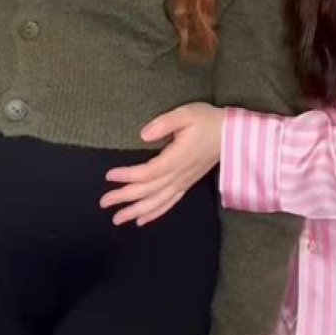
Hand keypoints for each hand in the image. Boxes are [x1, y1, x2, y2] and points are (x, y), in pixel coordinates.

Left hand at [99, 103, 224, 224]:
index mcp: (177, 158)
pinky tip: (141, 221)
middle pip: (148, 191)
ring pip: (157, 202)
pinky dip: (155, 213)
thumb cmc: (207, 121)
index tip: (109, 175)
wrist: (231, 135)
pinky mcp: (187, 184)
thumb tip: (143, 135)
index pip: (148, 172)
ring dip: (136, 211)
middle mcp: (179, 175)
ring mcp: (183, 182)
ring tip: (117, 219)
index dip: (128, 176)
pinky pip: (169, 203)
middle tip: (103, 203)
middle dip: (125, 198)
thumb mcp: (186, 114)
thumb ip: (164, 124)